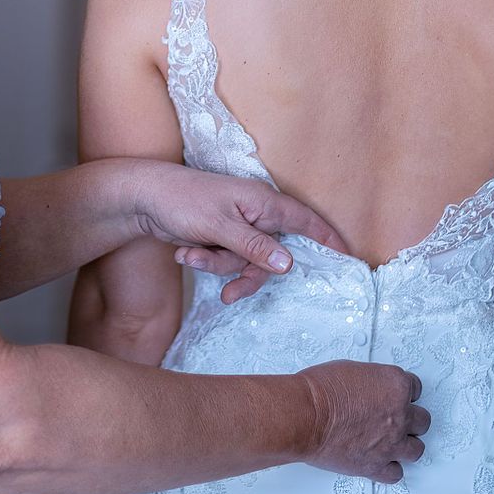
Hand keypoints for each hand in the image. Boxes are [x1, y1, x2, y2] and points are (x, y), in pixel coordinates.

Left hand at [131, 168, 346, 303]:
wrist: (143, 199)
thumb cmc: (183, 201)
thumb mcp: (220, 227)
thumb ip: (254, 247)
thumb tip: (288, 264)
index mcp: (263, 202)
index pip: (306, 221)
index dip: (328, 239)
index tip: (349, 258)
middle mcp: (255, 214)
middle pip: (272, 256)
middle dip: (247, 274)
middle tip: (230, 294)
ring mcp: (238, 226)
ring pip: (245, 262)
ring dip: (217, 266)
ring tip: (190, 254)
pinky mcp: (221, 236)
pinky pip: (226, 260)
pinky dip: (206, 260)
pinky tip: (184, 250)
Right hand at [297, 361, 428, 483]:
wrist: (305, 415)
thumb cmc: (320, 391)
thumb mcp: (349, 369)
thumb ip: (369, 382)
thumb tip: (367, 387)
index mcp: (395, 385)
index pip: (414, 387)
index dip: (403, 391)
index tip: (397, 394)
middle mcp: (399, 415)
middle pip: (422, 419)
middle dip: (410, 417)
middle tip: (399, 416)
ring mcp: (391, 442)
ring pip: (417, 448)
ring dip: (407, 443)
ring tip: (396, 440)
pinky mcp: (377, 465)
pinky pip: (396, 472)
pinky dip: (391, 467)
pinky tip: (384, 460)